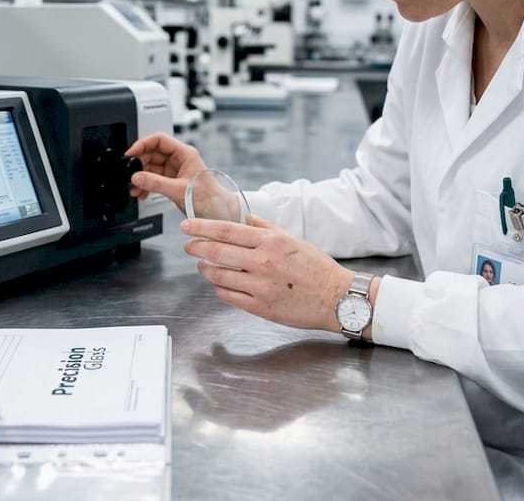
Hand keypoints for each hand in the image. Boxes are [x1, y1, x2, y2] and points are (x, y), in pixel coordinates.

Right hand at [126, 132, 207, 213]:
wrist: (217, 212)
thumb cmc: (209, 198)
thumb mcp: (180, 190)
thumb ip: (156, 183)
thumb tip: (137, 177)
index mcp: (184, 153)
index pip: (159, 140)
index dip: (142, 144)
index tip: (131, 154)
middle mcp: (179, 159)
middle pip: (151, 154)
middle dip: (139, 165)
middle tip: (130, 176)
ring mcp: (174, 170)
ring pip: (150, 168)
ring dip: (140, 178)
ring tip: (134, 188)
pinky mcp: (171, 182)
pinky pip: (153, 179)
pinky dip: (145, 186)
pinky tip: (142, 193)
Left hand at [182, 214, 354, 333]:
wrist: (337, 299)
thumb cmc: (316, 268)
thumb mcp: (292, 239)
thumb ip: (265, 227)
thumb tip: (243, 216)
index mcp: (271, 241)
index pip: (226, 230)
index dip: (201, 227)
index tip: (186, 227)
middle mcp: (263, 262)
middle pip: (216, 252)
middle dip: (195, 247)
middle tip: (188, 245)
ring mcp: (260, 286)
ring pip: (218, 275)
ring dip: (205, 269)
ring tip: (203, 265)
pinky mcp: (260, 307)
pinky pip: (228, 296)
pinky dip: (218, 287)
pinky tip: (219, 283)